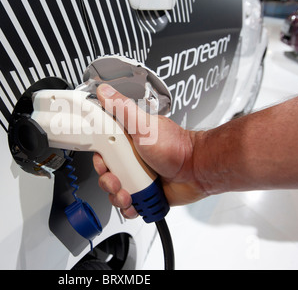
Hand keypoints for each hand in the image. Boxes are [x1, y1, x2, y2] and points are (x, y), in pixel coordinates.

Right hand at [93, 84, 208, 218]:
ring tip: (129, 193)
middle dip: (108, 181)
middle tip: (117, 180)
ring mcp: (139, 176)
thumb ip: (122, 108)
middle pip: (107, 173)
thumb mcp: (143, 125)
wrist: (197, 171)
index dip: (99, 159)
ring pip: (116, 190)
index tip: (104, 162)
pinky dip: (129, 207)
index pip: (103, 150)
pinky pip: (130, 204)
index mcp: (128, 140)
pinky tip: (135, 202)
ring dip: (118, 196)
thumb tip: (104, 91)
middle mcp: (132, 158)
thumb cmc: (175, 148)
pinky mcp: (146, 192)